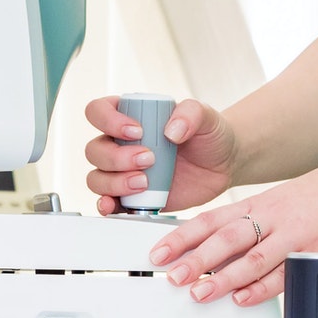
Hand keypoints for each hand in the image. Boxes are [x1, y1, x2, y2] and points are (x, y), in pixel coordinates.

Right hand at [83, 97, 237, 214]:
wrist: (222, 164)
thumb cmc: (209, 135)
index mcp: (129, 117)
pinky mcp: (131, 196)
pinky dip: (107, 205)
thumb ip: (190, 113)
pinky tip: (114, 205)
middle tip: (148, 159)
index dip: (108, 121)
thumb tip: (171, 131)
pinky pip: (107, 202)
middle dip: (116, 158)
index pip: (98, 112)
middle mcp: (120, 144)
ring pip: (96, 178)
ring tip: (144, 182)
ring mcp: (123, 172)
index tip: (136, 131)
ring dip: (113, 183)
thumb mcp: (205, 116)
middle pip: (94, 150)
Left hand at [149, 165, 317, 304]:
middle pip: (225, 239)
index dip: (181, 237)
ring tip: (200, 294)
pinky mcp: (317, 251)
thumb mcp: (276, 202)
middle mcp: (271, 217)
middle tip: (172, 275)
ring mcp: (294, 235)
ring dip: (223, 279)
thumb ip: (248, 224)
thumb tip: (212, 253)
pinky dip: (262, 289)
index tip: (159, 253)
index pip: (210, 220)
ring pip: (252, 259)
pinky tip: (244, 299)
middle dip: (195, 260)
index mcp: (257, 204)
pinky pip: (286, 274)